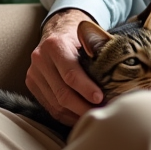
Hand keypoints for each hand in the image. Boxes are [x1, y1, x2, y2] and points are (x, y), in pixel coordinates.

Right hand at [25, 9, 103, 125]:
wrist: (57, 32)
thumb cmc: (78, 38)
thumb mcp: (88, 39)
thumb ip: (98, 54)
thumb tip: (118, 75)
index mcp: (55, 45)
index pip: (70, 74)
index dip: (86, 89)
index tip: (100, 99)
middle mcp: (40, 59)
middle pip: (62, 93)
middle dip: (83, 107)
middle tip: (100, 112)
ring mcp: (33, 73)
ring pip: (55, 104)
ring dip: (76, 114)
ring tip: (93, 116)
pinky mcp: (32, 84)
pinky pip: (50, 107)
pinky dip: (66, 115)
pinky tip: (79, 117)